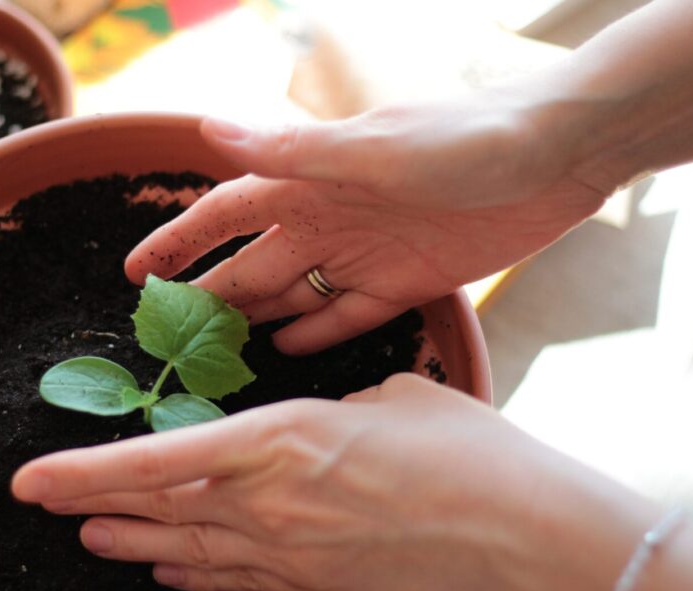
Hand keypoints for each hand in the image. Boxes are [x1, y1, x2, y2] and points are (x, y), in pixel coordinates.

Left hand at [11, 374, 559, 590]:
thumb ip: (324, 416)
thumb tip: (310, 432)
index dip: (86, 470)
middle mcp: (269, 500)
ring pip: (188, 548)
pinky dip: (193, 573)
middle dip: (91, 504)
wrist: (517, 529)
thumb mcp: (384, 398)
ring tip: (88, 538)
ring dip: (131, 541)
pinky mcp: (316, 584)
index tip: (32, 479)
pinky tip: (166, 569)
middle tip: (43, 504)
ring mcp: (291, 551)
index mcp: (280, 437)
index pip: (158, 459)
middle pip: (158, 507)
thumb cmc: (462, 448)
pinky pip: (237, 578)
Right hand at [125, 99, 608, 353]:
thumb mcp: (373, 150)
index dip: (177, 241)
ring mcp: (365, 252)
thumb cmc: (465, 141)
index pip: (224, 213)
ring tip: (215, 358)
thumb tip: (207, 129)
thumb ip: (292, 151)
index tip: (134, 275)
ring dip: (255, 320)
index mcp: (309, 180)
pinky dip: (317, 330)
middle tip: (168, 342)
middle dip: (209, 297)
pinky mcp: (406, 280)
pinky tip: (286, 349)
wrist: (558, 156)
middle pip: (251, 264)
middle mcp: (327, 218)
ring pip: (292, 293)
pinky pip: (347, 313)